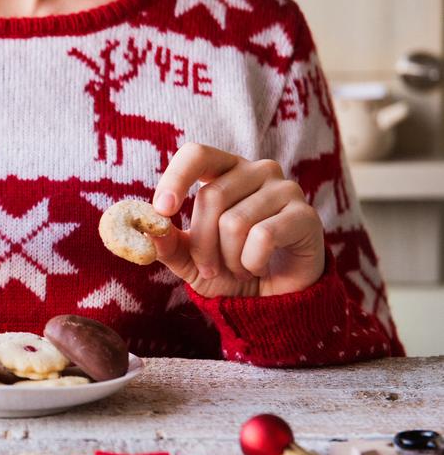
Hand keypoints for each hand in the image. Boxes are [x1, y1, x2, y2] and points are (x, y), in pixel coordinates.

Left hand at [151, 143, 324, 297]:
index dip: (176, 178)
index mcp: (224, 171)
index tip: (161, 210)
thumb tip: (148, 230)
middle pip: (211, 197)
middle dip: (202, 244)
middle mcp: (257, 170)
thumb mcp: (190, 260)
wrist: (275, 300)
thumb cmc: (230, 270)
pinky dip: (252, 262)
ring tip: (241, 267)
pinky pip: (264, 237)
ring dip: (230, 259)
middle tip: (211, 267)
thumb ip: (169, 244)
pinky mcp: (305, 215)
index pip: (197, 154)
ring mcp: (285, 189)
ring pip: (235, 221)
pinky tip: (260, 267)